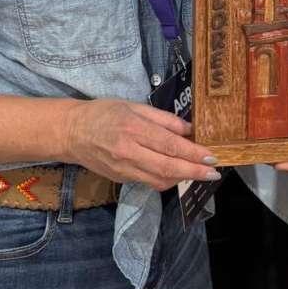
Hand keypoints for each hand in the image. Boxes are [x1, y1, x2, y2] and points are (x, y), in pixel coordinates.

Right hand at [65, 98, 221, 191]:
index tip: (211, 156)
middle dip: (194, 172)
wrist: (73, 132)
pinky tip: (176, 172)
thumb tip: (189, 130)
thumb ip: (163, 119)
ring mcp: (124, 169)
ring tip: (198, 172)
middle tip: (214, 173)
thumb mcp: (134, 106)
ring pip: (159, 180)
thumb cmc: (105, 112)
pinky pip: (149, 182)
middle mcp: (128, 152)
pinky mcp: (121, 179)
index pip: (169, 145)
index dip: (192, 153)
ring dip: (182, 178)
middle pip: (167, 168)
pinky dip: (166, 179)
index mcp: (133, 129)